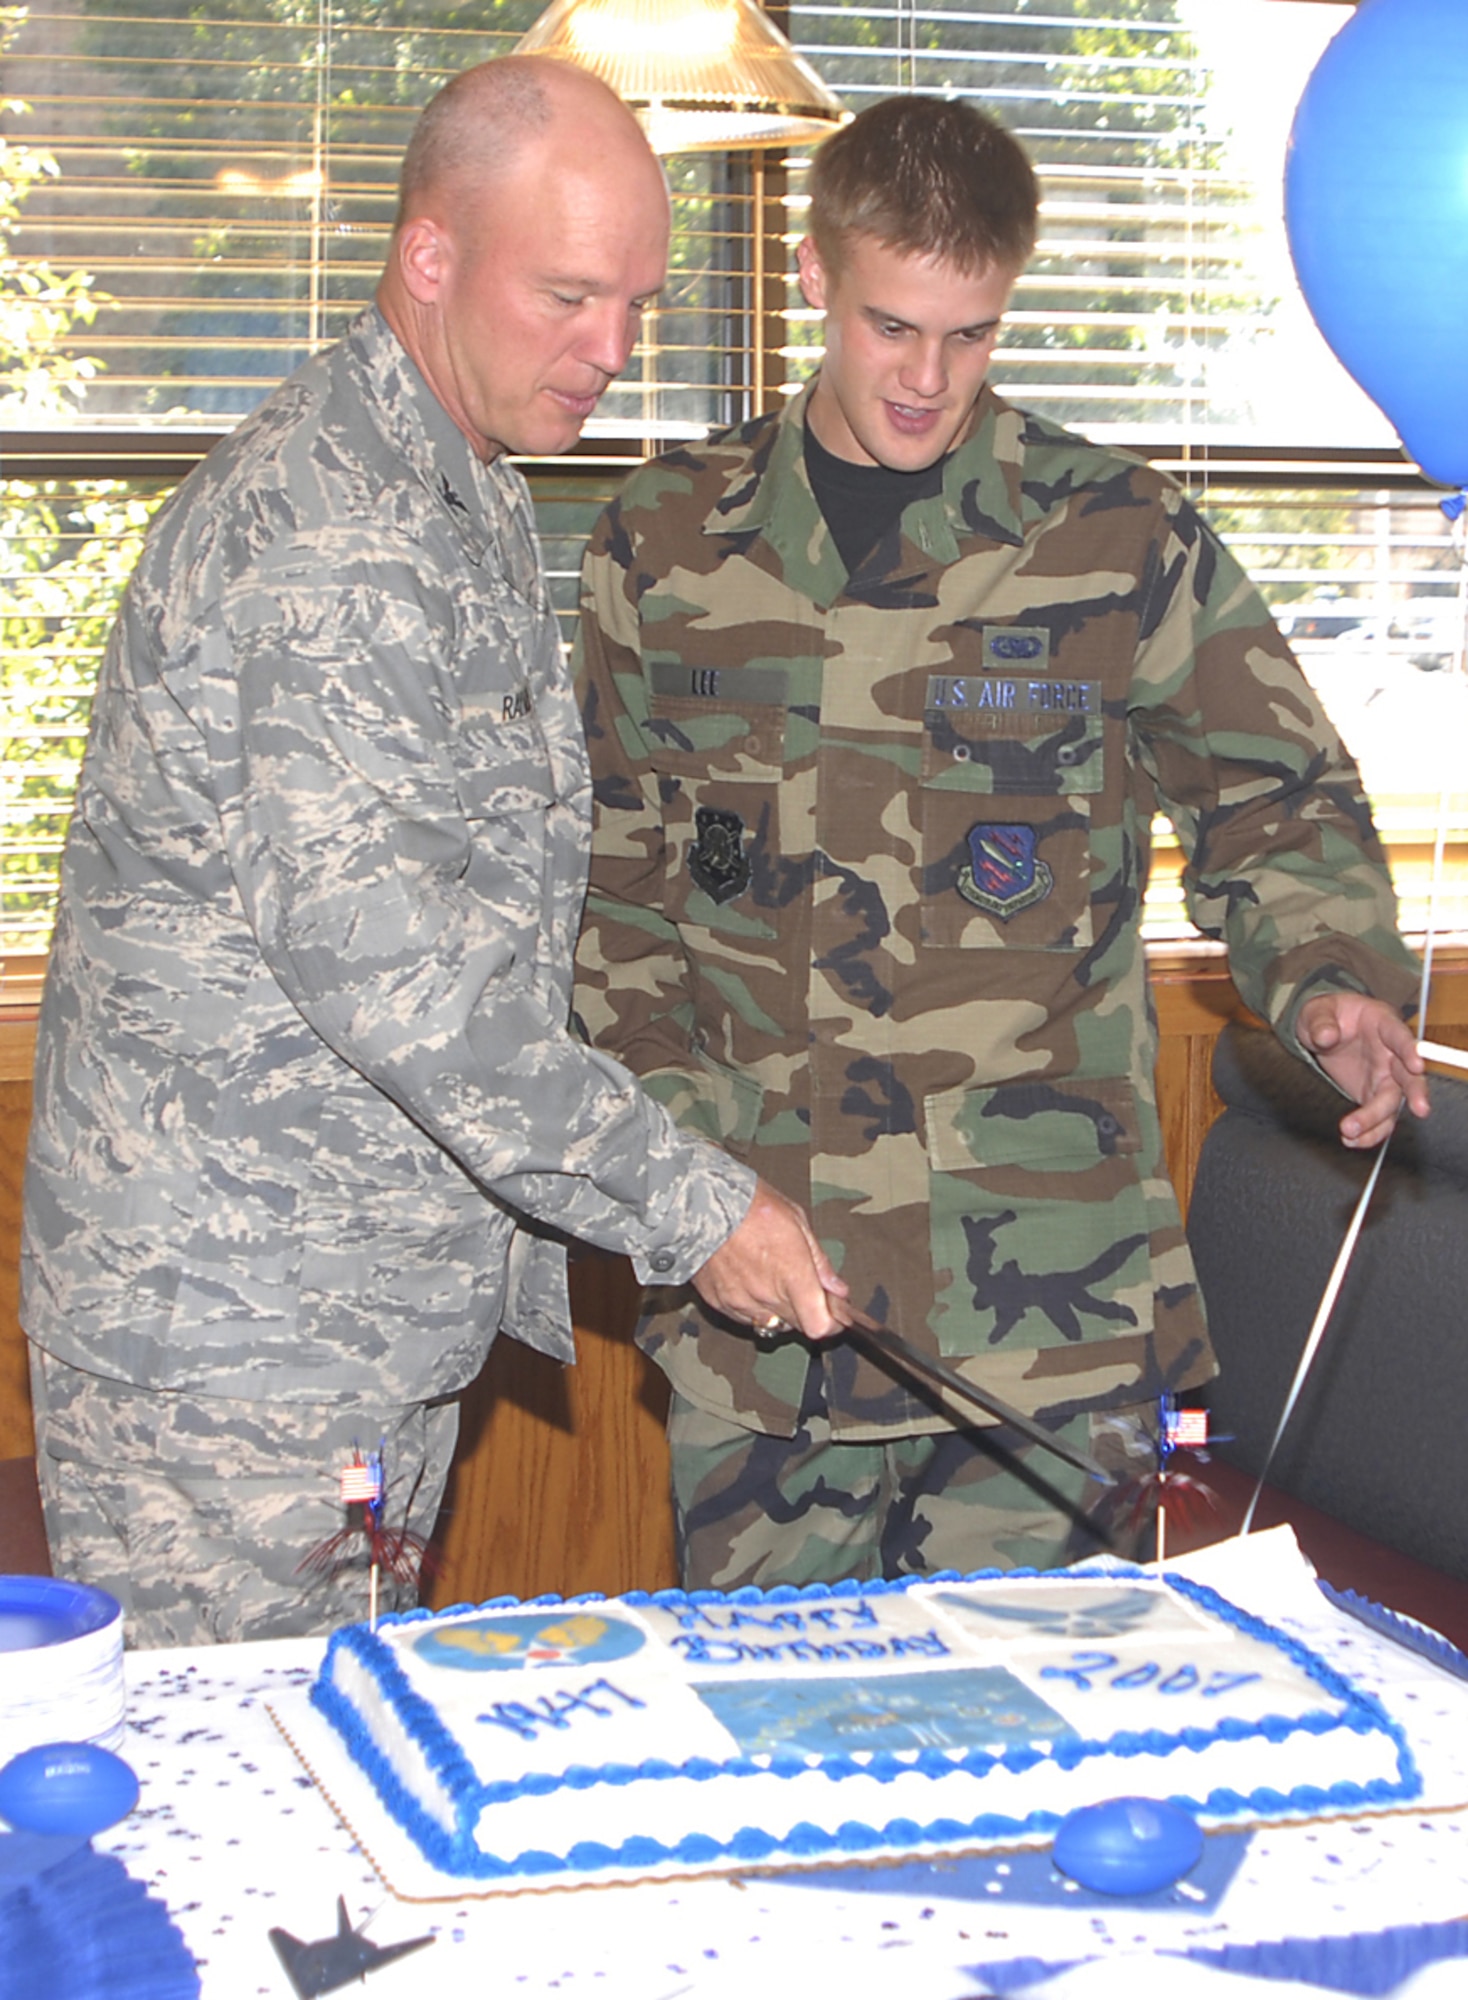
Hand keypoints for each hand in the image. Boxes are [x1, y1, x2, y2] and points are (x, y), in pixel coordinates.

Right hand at [691, 1178, 847, 1341]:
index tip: (835, 1313)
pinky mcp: (719, 1302)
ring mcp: (741, 1302)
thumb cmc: (749, 1204)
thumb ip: (819, 1261)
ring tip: (774, 1280)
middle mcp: (766, 1295)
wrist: (699, 1201)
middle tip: (805, 1288)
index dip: (831, 1324)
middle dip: (807, 1313)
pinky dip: (754, 1307)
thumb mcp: (796, 1221)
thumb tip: (837, 1288)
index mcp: (791, 1274)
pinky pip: (746, 1318)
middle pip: (798, 1326)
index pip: (819, 1325)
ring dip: (780, 1311)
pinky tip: (751, 1282)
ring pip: (771, 1324)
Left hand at [1295, 991, 1429, 1148]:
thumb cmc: (1326, 1015)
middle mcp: (1391, 1054)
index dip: (1410, 1050)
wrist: (1322, 1029)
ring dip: (1377, 1122)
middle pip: (1408, 1076)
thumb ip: (1321, 1023)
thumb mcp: (1316, 1011)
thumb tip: (1325, 1036)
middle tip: (1420, 1109)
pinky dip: (1368, 1132)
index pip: (1400, 1037)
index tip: (1417, 1065)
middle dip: (1416, 1093)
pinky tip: (1352, 1141)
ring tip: (1351, 1134)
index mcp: (1383, 1024)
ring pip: (1392, 1103)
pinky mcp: (1373, 1095)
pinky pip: (1378, 1118)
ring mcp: (1385, 1077)